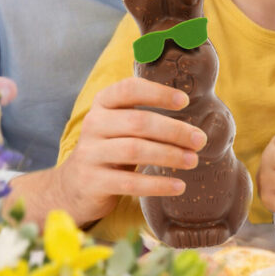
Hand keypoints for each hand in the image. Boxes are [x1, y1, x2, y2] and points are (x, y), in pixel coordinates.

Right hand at [54, 77, 206, 225]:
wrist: (74, 186)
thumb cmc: (111, 149)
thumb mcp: (121, 126)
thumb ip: (146, 117)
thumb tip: (196, 121)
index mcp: (103, 104)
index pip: (129, 89)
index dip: (158, 93)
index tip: (185, 102)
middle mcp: (93, 124)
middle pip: (138, 122)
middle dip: (174, 130)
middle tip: (200, 140)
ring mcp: (90, 154)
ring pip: (135, 150)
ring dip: (169, 155)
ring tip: (193, 160)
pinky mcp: (92, 182)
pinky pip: (129, 183)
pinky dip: (157, 184)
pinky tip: (178, 186)